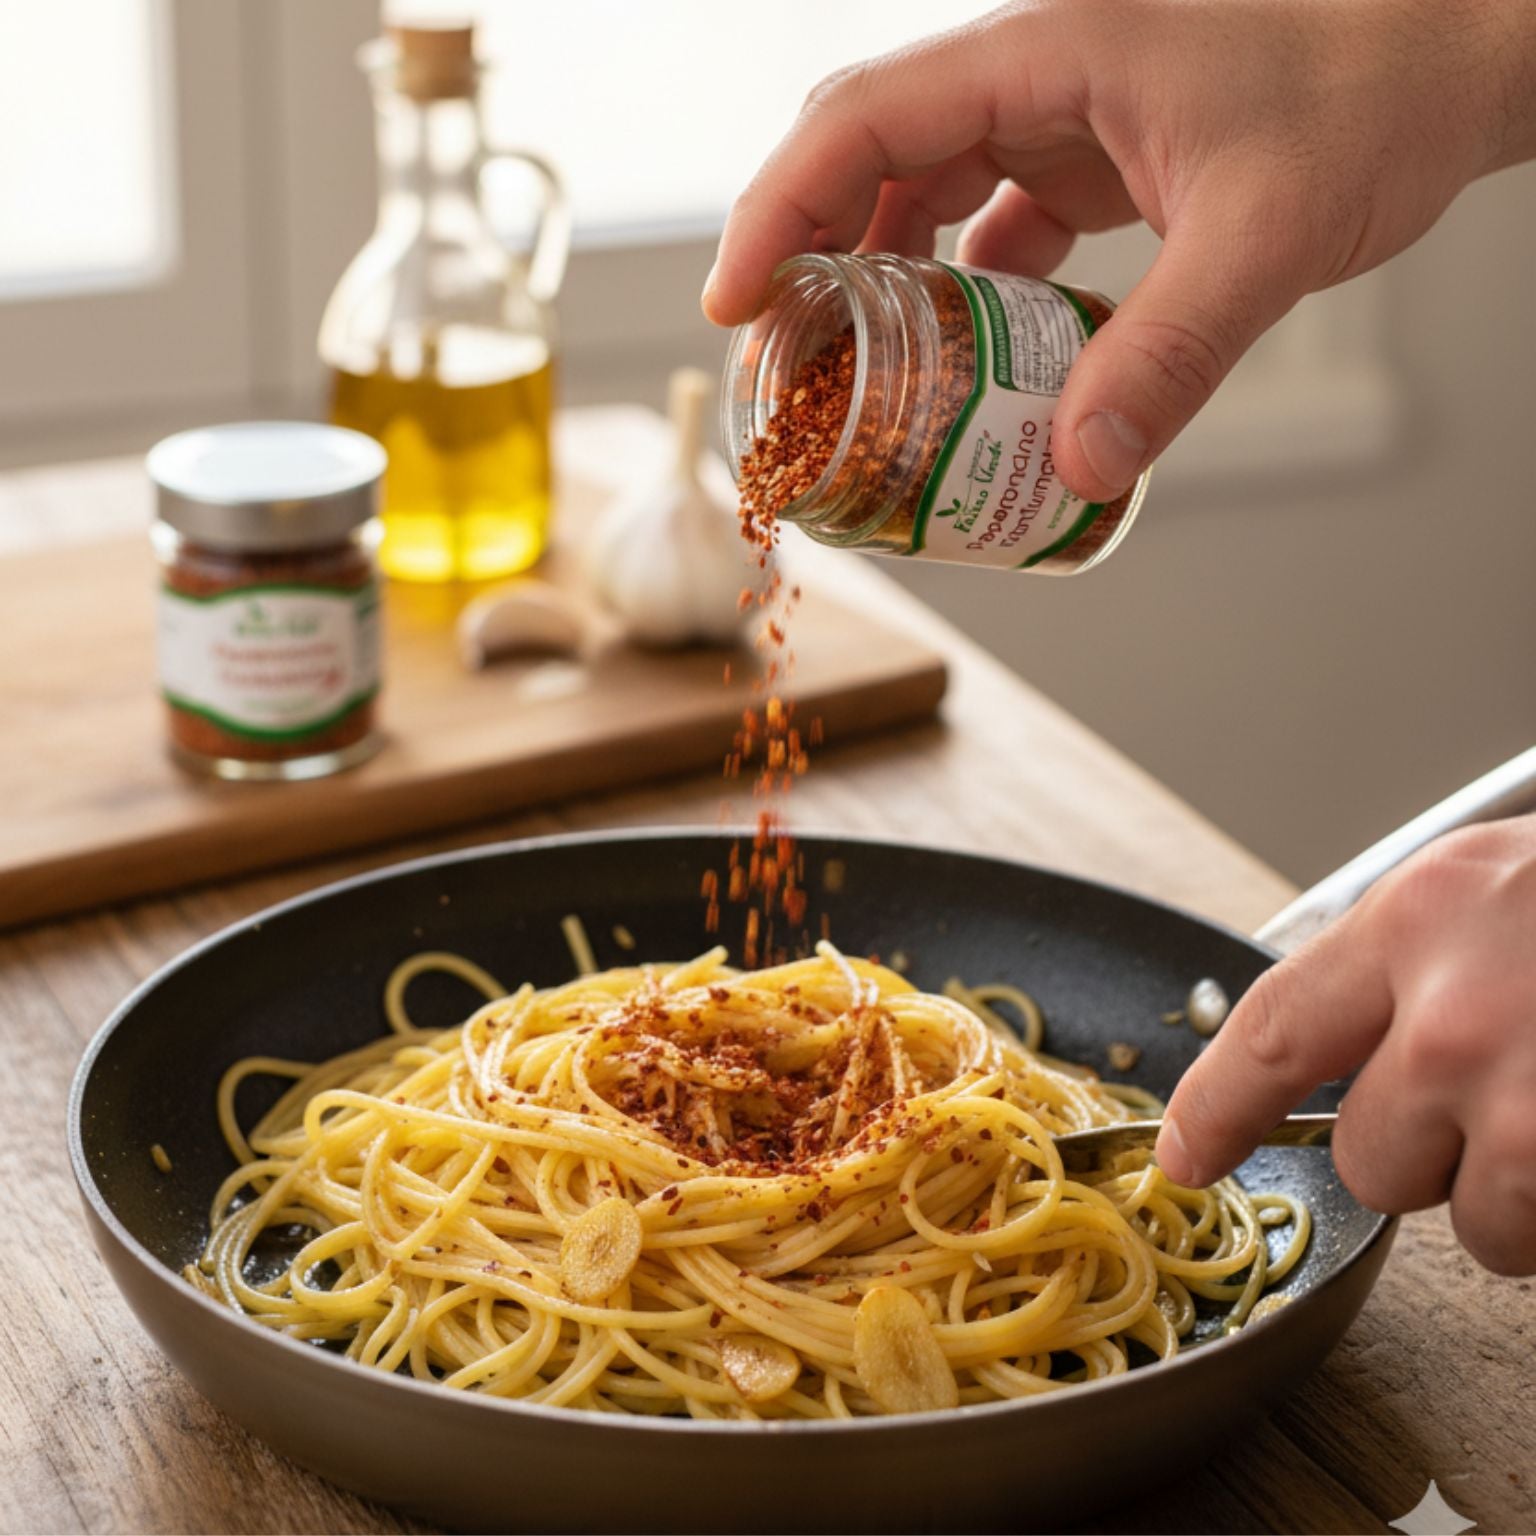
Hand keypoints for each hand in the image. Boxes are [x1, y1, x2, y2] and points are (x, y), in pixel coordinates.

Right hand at [704, 0, 1535, 501]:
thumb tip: (1080, 466)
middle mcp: (1034, 80)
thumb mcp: (1266, 232)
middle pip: (867, 157)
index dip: (778, 207)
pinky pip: (990, 232)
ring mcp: (1058, 122)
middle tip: (783, 359)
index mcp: (1048, 53)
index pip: (863, 118)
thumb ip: (1171, 351)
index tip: (737, 302)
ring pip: (921, 196)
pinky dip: (964, 301)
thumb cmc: (1373, 92)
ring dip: (880, 285)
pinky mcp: (1088, 166)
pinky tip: (971, 367)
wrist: (1449, 58)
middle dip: (807, 255)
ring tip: (857, 377)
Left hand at [1155, 814, 1535, 1275]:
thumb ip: (1420, 961)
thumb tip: (1356, 1055)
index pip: (1273, 1029)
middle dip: (1426, 1156)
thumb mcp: (1509, 884)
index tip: (1185, 1154)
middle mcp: (1459, 1014)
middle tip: (1513, 1101)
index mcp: (1423, 918)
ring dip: (1520, 1196)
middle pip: (1368, 1159)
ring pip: (1472, 1223)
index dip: (1217, 1104)